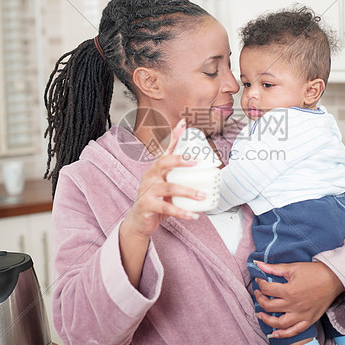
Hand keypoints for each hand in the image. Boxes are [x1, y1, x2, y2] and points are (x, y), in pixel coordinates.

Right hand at [125, 119, 204, 237]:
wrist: (139, 221)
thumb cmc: (157, 200)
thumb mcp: (167, 184)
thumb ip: (181, 176)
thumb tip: (206, 170)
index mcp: (157, 168)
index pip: (165, 148)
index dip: (174, 135)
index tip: (184, 123)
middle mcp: (150, 175)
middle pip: (163, 162)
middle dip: (180, 160)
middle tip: (197, 161)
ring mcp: (147, 190)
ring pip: (169, 187)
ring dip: (188, 191)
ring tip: (202, 195)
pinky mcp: (147, 205)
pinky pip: (166, 208)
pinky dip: (182, 212)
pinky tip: (193, 215)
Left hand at [253, 260, 344, 338]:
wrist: (334, 279)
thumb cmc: (314, 272)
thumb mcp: (293, 267)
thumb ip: (274, 268)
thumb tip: (257, 265)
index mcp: (289, 290)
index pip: (267, 289)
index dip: (259, 284)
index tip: (259, 280)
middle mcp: (294, 305)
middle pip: (269, 306)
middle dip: (260, 299)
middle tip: (258, 295)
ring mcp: (301, 315)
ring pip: (279, 323)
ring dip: (266, 320)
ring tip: (260, 314)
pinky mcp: (309, 320)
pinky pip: (294, 331)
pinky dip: (283, 334)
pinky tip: (274, 333)